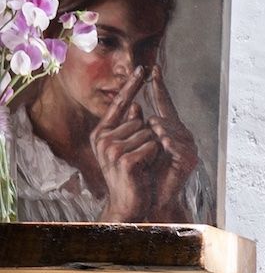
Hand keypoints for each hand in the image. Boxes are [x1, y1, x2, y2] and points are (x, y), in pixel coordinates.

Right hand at [88, 68, 171, 220]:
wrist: (128, 205)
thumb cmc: (132, 175)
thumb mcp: (129, 148)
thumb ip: (130, 127)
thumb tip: (137, 106)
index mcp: (102, 132)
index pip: (120, 104)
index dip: (131, 85)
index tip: (142, 67)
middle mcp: (103, 138)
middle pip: (140, 121)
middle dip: (148, 137)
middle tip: (140, 158)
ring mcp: (111, 149)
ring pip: (147, 134)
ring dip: (152, 148)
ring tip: (142, 165)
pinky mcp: (124, 160)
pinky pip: (150, 146)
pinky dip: (153, 156)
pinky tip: (144, 168)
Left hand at [139, 66, 198, 200]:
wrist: (153, 199)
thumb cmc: (145, 174)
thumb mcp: (138, 145)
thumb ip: (138, 127)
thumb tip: (134, 107)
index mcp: (170, 130)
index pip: (164, 104)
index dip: (158, 87)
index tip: (153, 69)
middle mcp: (182, 136)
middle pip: (166, 116)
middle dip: (156, 120)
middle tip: (151, 126)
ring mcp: (188, 148)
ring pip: (169, 129)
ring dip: (159, 131)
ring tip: (155, 133)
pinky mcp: (189, 160)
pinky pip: (176, 145)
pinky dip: (168, 143)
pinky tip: (163, 141)